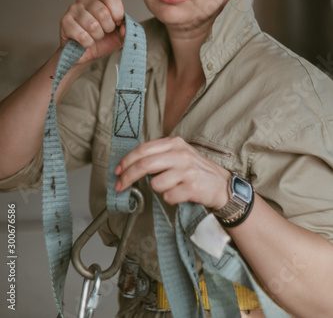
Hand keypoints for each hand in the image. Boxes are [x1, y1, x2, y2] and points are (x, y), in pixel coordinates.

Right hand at [59, 0, 124, 63]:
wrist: (87, 53)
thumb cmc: (103, 40)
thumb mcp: (120, 34)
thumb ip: (127, 29)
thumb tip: (124, 27)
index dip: (117, 14)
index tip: (116, 23)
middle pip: (102, 12)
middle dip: (107, 28)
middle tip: (104, 32)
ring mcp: (73, 9)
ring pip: (92, 25)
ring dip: (97, 36)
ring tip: (94, 36)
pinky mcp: (65, 21)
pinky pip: (82, 35)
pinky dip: (87, 43)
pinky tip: (85, 41)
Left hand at [114, 136, 231, 209]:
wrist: (223, 186)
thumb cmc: (197, 171)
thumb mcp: (180, 154)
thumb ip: (159, 155)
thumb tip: (131, 164)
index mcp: (175, 143)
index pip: (143, 149)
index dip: (127, 161)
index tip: (117, 171)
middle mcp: (181, 154)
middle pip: (144, 165)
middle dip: (128, 176)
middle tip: (120, 186)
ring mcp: (187, 170)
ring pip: (155, 183)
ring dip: (159, 189)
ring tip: (172, 187)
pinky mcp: (192, 187)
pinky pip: (168, 196)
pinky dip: (170, 198)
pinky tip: (181, 194)